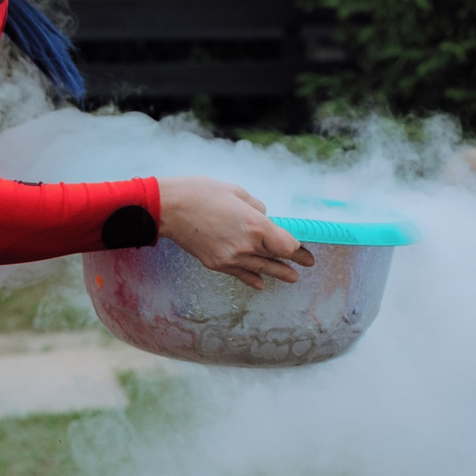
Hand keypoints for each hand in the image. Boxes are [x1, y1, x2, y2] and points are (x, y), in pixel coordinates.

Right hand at [154, 177, 312, 286]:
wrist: (169, 208)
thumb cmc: (201, 193)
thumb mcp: (236, 192)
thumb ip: (256, 207)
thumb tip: (263, 216)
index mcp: (256, 226)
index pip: (287, 245)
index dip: (298, 248)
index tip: (304, 249)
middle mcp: (247, 246)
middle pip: (277, 259)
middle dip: (294, 262)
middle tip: (307, 264)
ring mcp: (231, 258)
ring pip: (261, 269)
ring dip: (278, 273)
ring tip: (292, 278)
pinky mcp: (217, 264)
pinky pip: (240, 274)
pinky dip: (252, 278)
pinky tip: (261, 283)